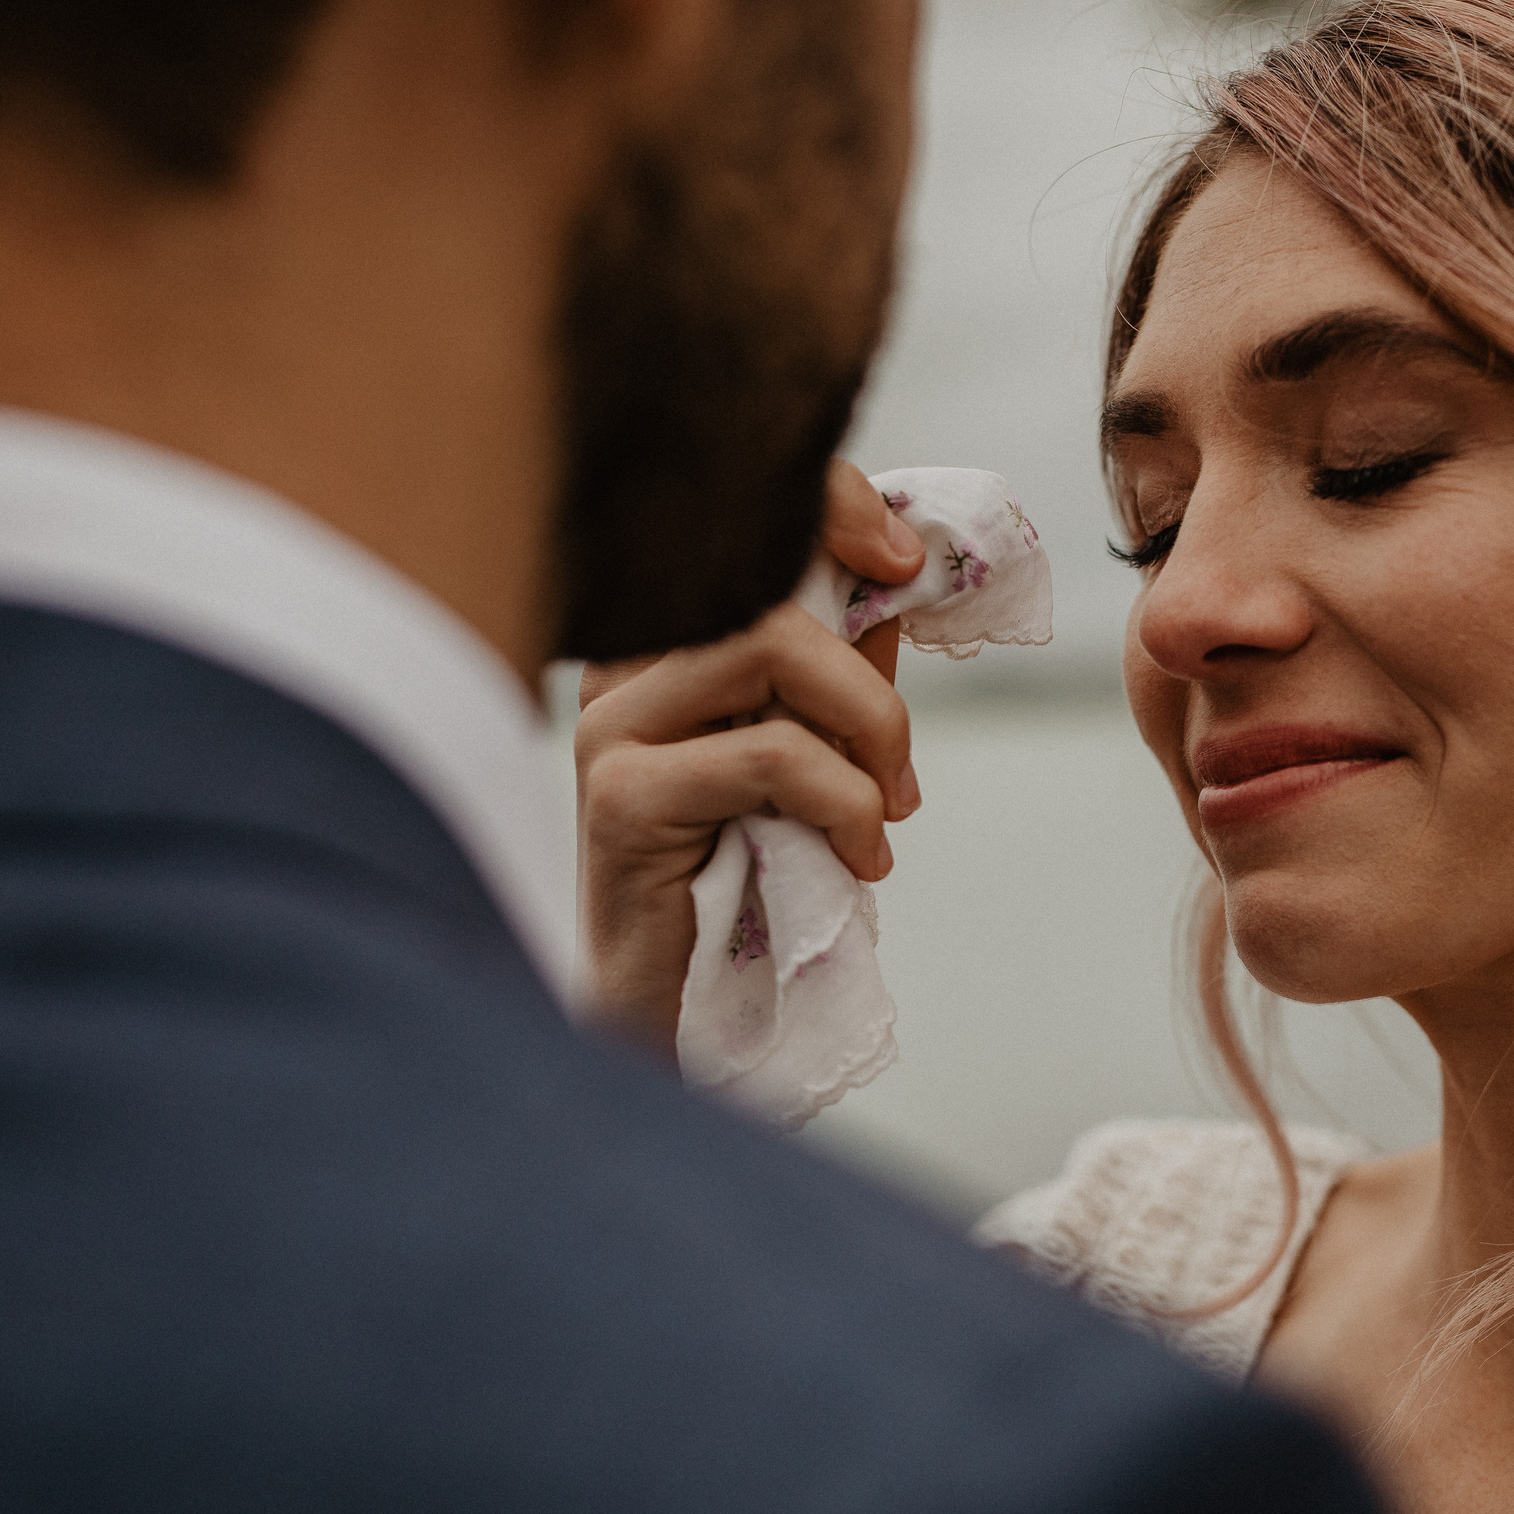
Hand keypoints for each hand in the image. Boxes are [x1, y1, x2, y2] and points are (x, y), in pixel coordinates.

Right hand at [576, 460, 926, 1058]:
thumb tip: (895, 577)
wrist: (677, 1011)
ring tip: (886, 812)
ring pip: (769, 648)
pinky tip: (859, 857)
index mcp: (662, 641)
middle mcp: (623, 667)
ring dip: (866, 729)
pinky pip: (769, 755)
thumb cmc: (742, 879)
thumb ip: (839, 667)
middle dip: (866, 671)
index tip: (902, 558)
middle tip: (902, 766)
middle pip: (764, 584)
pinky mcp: (621, 798)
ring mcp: (611, 726)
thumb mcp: (812, 754)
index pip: (731, 519)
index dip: (825, 503)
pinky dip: (843, 801)